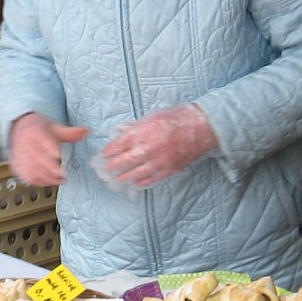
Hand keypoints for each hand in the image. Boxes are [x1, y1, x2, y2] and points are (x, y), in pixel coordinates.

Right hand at [7, 113, 88, 185]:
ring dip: (47, 177)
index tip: (59, 156)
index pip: (43, 140)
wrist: (19, 128)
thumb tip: (87, 131)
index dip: (51, 149)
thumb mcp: (54, 127)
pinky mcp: (18, 165)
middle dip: (51, 168)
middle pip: (38, 158)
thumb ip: (71, 132)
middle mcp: (26, 144)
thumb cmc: (38, 129)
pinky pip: (27, 176)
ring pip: (32, 169)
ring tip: (60, 180)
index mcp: (35, 131)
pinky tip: (49, 181)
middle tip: (64, 174)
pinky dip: (38, 181)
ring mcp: (20, 156)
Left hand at [98, 104, 216, 188]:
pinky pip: (149, 180)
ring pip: (133, 175)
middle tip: (103, 171)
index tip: (101, 157)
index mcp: (140, 133)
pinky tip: (133, 184)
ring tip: (114, 180)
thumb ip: (134, 127)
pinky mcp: (167, 171)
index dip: (106, 153)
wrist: (200, 128)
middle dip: (110, 168)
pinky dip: (139, 183)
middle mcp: (147, 149)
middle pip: (121, 163)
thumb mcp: (151, 116)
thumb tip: (120, 132)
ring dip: (122, 178)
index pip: (116, 147)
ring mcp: (157, 162)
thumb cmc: (175, 119)